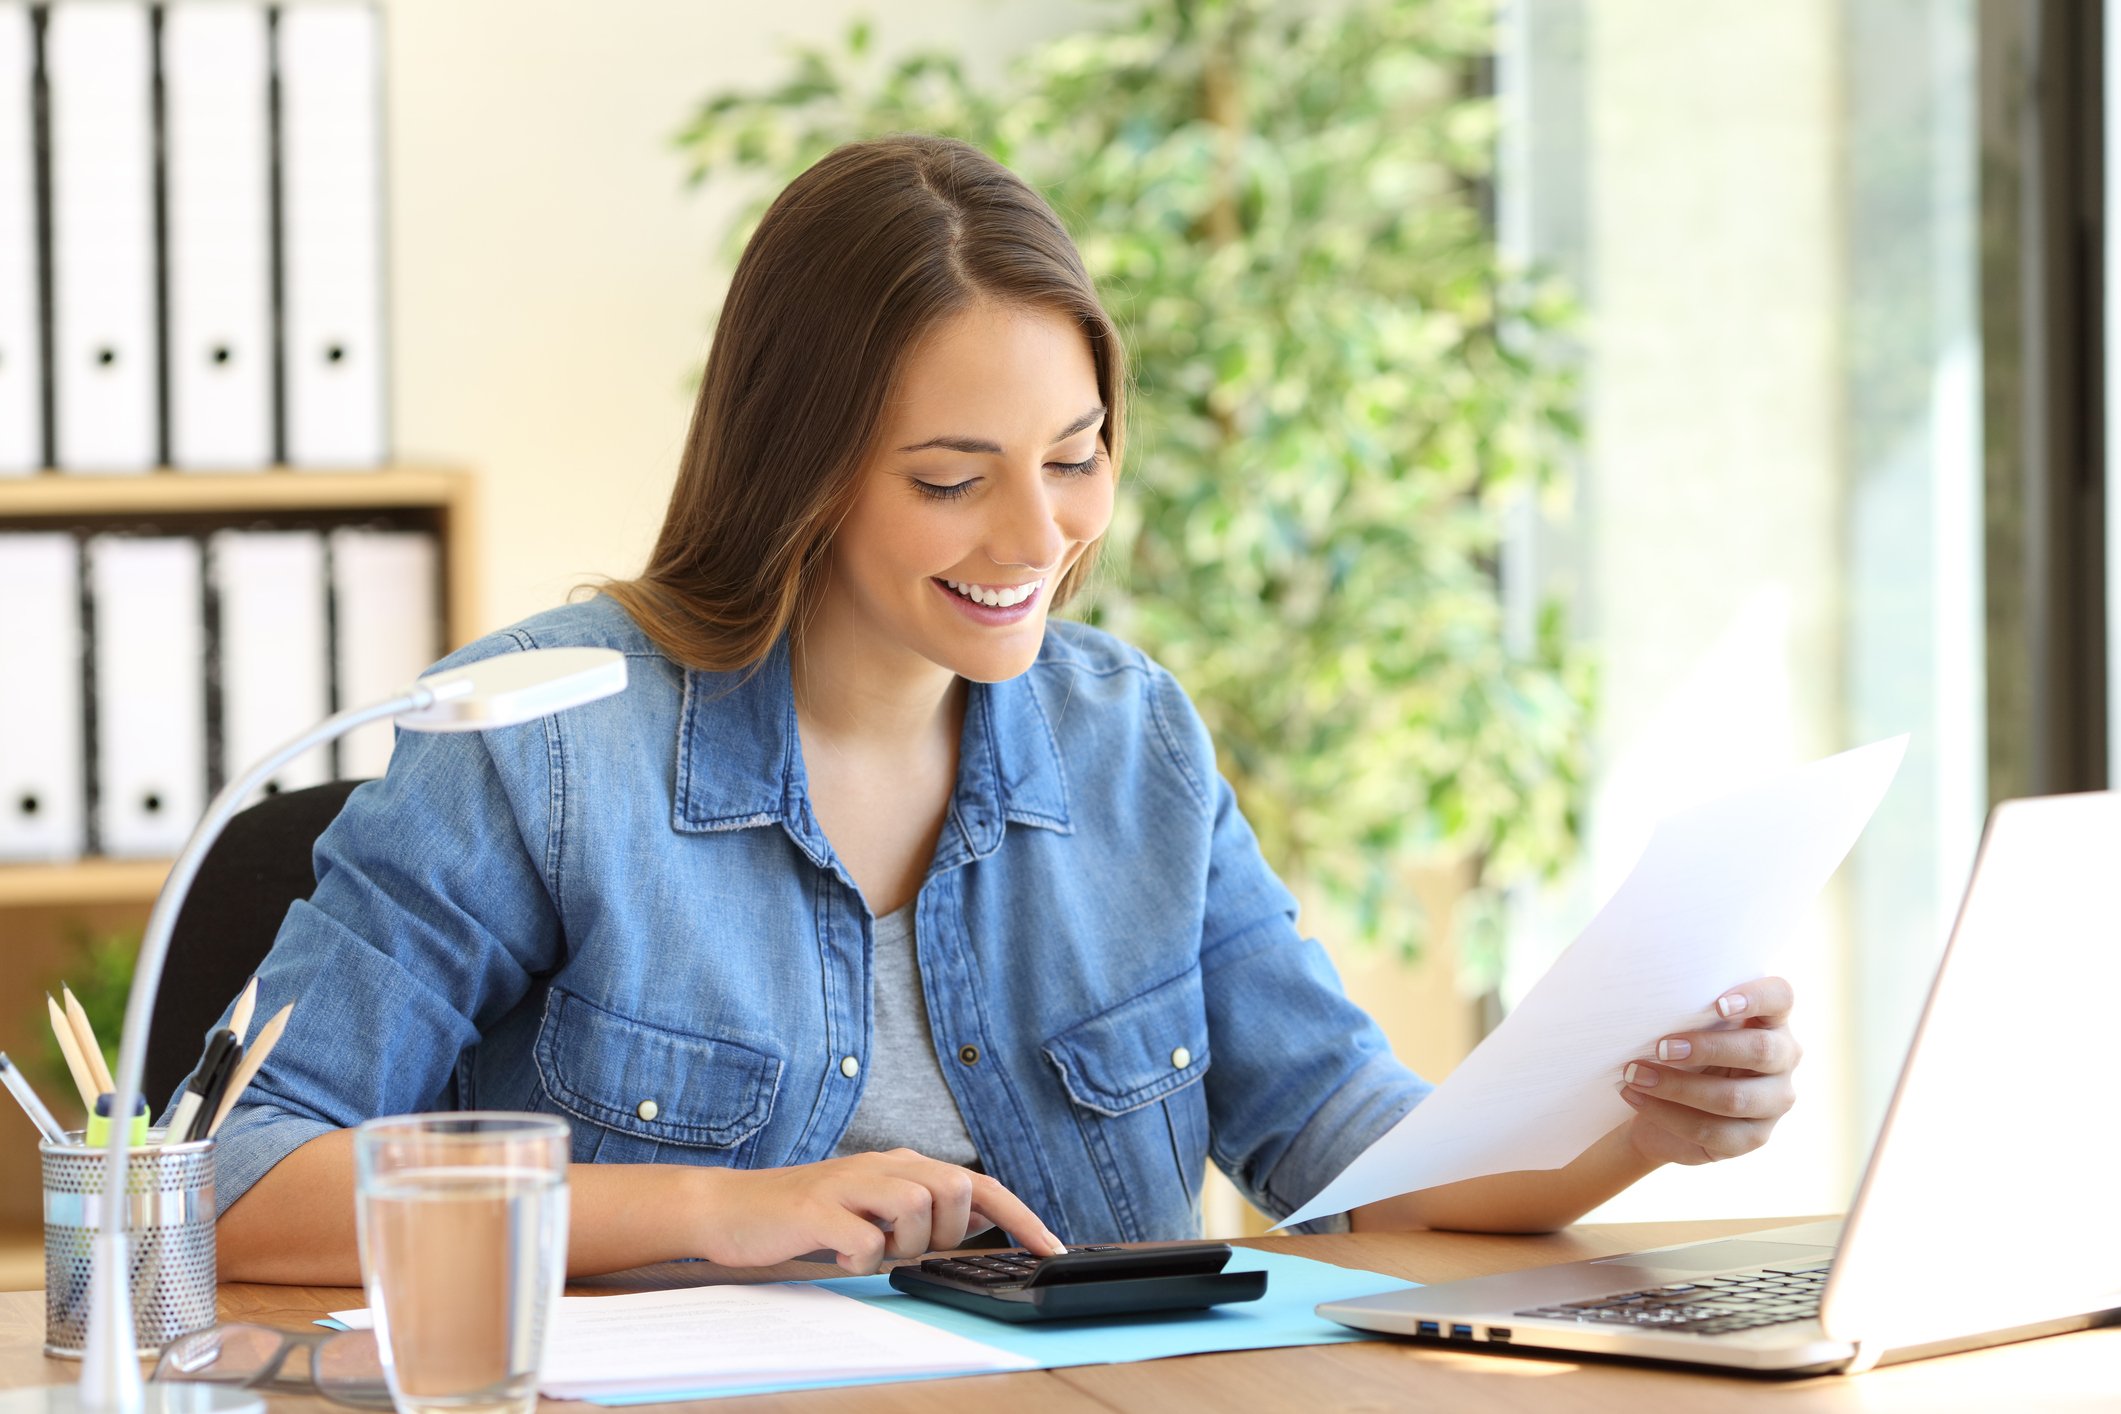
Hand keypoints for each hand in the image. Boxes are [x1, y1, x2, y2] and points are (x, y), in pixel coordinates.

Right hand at [692, 1148, 1064, 1274]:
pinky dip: (862, 1259)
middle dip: (947, 1231)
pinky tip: (841, 1254)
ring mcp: (848, 1183)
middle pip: (955, 1188)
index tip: (1052, 1249)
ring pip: (916, 1207)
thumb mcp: (874, 1207)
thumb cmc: (807, 1215)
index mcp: (901, 1165)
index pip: (979, 1185)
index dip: (1022, 1217)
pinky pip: (865, 1240)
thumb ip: (922, 1208)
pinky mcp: (817, 1209)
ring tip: (870, 1248)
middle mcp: (881, 1165)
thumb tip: (978, 1220)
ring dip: (903, 1244)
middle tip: (910, 1247)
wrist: (730, 1208)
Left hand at [1620, 976, 1799, 1166]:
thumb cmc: (1680, 1052)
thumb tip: (1649, 1000)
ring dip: (1677, 1087)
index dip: (1756, 998)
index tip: (1717, 1004)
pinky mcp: (1754, 1138)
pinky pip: (1712, 1130)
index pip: (1780, 997)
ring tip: (1636, 1075)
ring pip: (1734, 1098)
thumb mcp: (1685, 1028)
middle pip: (1760, 1051)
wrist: (1662, 1106)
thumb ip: (1687, 1012)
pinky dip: (1666, 1113)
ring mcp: (1775, 1101)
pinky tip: (1636, 1097)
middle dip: (1707, 1049)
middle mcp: (1784, 1059)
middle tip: (1661, 1047)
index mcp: (1771, 1020)